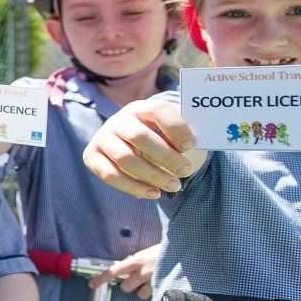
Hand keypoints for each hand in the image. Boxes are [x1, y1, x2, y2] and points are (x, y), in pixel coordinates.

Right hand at [82, 98, 201, 198]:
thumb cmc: (162, 139)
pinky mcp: (92, 156)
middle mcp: (119, 119)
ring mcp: (103, 137)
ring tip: (174, 187)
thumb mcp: (175, 132)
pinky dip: (133, 187)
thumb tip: (208, 139)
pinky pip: (110, 175)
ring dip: (152, 175)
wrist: (134, 145)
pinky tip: (153, 193)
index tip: (191, 146)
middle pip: (140, 137)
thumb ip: (187, 134)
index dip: (176, 128)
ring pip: (126, 158)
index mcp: (142, 107)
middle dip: (166, 157)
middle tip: (186, 172)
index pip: (158, 110)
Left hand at [90, 244, 158, 299]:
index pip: (114, 270)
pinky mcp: (164, 287)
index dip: (101, 278)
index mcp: (136, 260)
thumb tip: (124, 273)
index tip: (92, 284)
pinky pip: (154, 296)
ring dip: (143, 290)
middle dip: (129, 285)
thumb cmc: (162, 252)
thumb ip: (134, 263)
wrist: (183, 249)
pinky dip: (155, 292)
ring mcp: (154, 280)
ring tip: (152, 280)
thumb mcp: (145, 254)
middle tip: (137, 279)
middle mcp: (143, 271)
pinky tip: (161, 283)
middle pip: (125, 288)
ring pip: (140, 295)